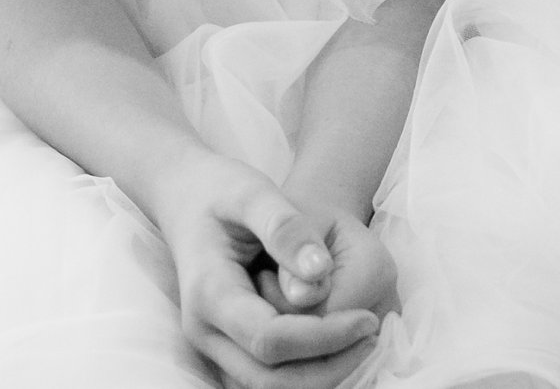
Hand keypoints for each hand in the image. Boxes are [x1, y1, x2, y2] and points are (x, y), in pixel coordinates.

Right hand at [155, 158, 382, 388]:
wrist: (187, 198)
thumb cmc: (221, 190)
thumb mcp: (253, 191)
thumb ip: (286, 228)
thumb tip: (319, 271)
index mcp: (208, 293)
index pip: (270, 339)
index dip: (324, 336)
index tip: (369, 317)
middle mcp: (204, 331)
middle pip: (271, 379)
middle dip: (329, 365)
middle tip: (372, 332)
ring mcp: (214, 345)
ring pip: (272, 386)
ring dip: (322, 373)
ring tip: (362, 337)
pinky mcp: (229, 349)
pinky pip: (271, 377)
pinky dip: (309, 368)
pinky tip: (339, 339)